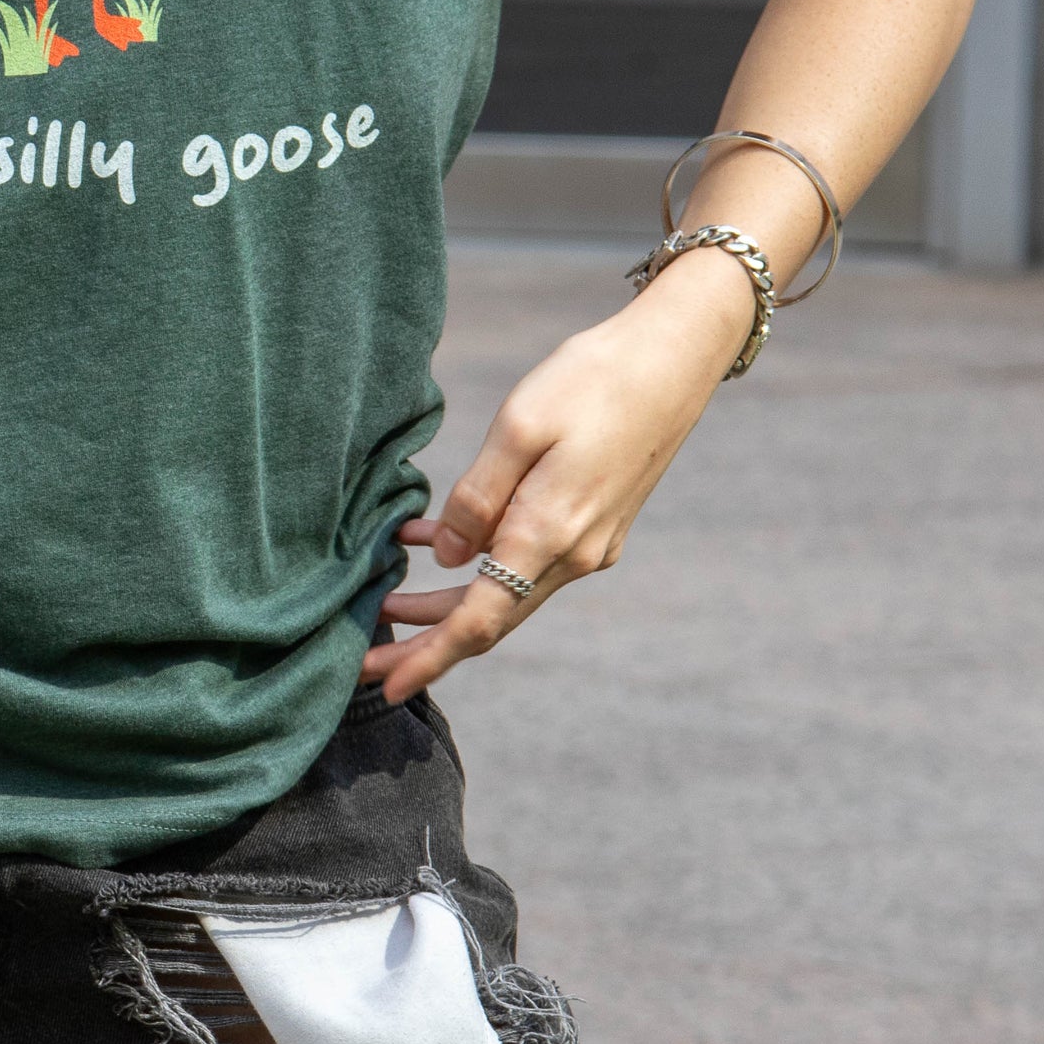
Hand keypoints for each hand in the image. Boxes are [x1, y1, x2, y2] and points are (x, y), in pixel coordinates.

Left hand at [357, 252, 754, 704]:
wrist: (675, 357)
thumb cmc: (592, 379)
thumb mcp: (518, 426)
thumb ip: (477, 497)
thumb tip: (445, 557)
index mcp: (549, 533)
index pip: (478, 619)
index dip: (429, 658)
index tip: (384, 686)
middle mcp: (575, 555)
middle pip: (490, 620)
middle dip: (428, 645)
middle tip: (368, 662)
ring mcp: (591, 545)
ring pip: (507, 593)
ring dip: (447, 603)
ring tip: (387, 600)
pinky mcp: (597, 526)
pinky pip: (527, 562)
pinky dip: (478, 563)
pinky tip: (433, 543)